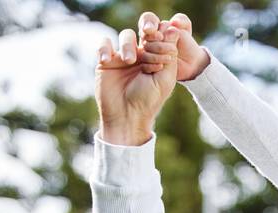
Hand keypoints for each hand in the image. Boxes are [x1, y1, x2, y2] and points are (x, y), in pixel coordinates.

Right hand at [95, 12, 204, 144]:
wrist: (126, 116)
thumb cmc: (148, 101)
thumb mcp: (165, 79)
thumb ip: (170, 55)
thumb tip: (173, 30)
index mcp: (156, 59)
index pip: (160, 37)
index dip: (160, 39)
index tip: (161, 54)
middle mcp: (140, 55)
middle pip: (144, 32)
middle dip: (148, 40)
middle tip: (147, 55)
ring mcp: (123, 57)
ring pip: (126, 36)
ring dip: (128, 45)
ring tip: (129, 61)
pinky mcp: (106, 62)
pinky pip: (104, 44)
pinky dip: (104, 49)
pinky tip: (107, 61)